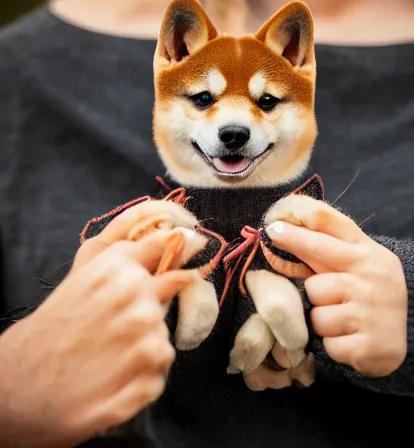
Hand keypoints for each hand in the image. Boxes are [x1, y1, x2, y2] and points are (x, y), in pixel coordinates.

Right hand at [0, 201, 194, 447]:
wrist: (17, 387)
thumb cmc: (54, 327)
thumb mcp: (84, 275)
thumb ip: (127, 248)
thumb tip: (177, 233)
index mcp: (117, 266)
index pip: (168, 245)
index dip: (180, 250)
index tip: (190, 252)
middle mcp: (136, 296)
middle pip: (169, 298)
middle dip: (147, 312)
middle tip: (113, 330)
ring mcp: (144, 339)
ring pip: (164, 340)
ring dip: (142, 350)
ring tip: (106, 358)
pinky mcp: (148, 378)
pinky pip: (159, 374)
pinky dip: (139, 381)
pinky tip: (110, 382)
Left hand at [266, 202, 406, 376]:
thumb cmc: (374, 284)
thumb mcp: (360, 254)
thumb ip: (327, 238)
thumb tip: (283, 223)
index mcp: (366, 253)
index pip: (326, 235)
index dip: (295, 233)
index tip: (273, 230)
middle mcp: (371, 280)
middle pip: (314, 284)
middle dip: (316, 292)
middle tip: (329, 295)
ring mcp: (372, 314)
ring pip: (318, 317)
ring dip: (324, 321)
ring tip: (344, 318)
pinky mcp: (370, 347)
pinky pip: (330, 345)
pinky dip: (335, 344)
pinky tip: (352, 337)